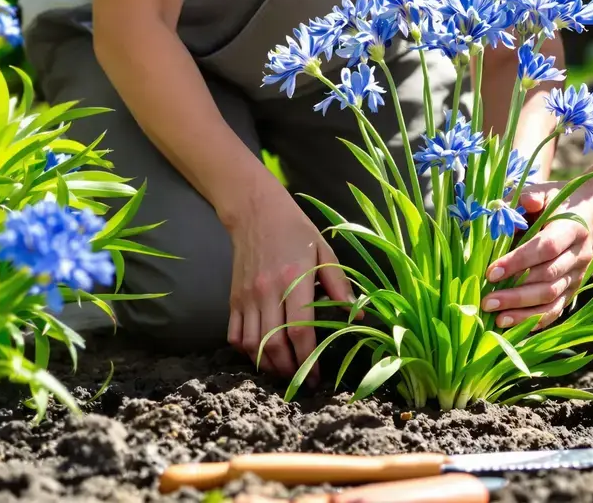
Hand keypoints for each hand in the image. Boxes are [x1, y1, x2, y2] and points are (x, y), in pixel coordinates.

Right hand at [224, 186, 354, 381]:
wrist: (256, 213)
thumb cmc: (296, 231)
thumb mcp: (324, 251)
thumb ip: (339, 284)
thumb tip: (358, 314)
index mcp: (294, 281)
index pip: (299, 331)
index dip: (308, 359)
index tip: (317, 376)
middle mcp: (267, 292)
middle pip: (274, 345)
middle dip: (289, 369)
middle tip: (302, 380)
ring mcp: (247, 297)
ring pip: (253, 344)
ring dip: (268, 365)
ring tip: (284, 372)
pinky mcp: (234, 298)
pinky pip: (235, 335)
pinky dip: (246, 352)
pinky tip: (261, 356)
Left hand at [481, 181, 592, 330]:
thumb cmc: (561, 202)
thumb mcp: (546, 191)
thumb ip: (527, 197)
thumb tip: (504, 208)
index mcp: (572, 228)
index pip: (545, 249)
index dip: (518, 262)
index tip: (490, 271)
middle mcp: (579, 256)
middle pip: (547, 280)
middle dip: (515, 293)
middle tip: (486, 300)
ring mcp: (578, 276)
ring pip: (552, 299)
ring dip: (522, 311)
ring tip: (495, 317)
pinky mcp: (574, 291)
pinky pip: (556, 311)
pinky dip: (534, 321)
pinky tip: (512, 325)